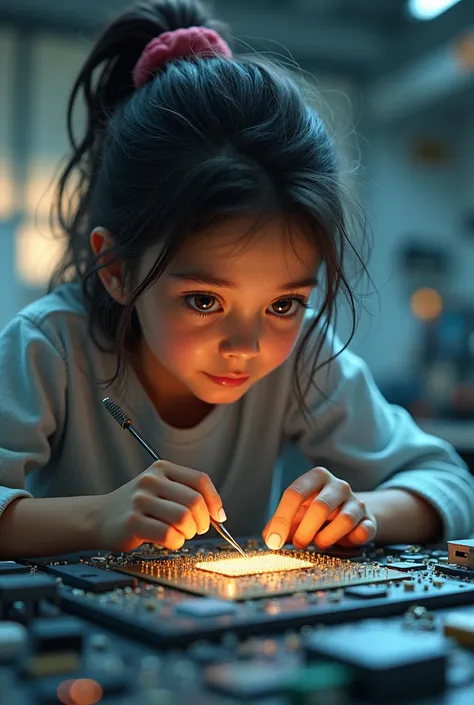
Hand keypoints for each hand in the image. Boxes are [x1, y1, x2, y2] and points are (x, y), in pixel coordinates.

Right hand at [96, 460, 224, 551]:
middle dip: (202, 521)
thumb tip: (217, 514)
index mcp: (161, 468)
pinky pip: (168, 535)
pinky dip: (176, 542)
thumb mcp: (160, 489)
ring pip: (183, 518)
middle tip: (196, 529)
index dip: (214, 500)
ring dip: (189, 533)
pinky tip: (170, 541)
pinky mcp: (132, 522)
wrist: (98, 517)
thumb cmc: (136, 507)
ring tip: (181, 534)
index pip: (200, 480)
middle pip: (194, 501)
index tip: (218, 516)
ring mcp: (140, 500)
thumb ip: (186, 494)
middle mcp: (151, 480)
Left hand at [263, 467, 376, 549]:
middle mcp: (338, 485)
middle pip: (320, 507)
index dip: (282, 518)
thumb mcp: (297, 511)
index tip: (274, 540)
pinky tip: (344, 541)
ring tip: (319, 542)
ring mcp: (356, 501)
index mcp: (316, 477)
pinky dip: (352, 540)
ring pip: (344, 520)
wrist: (353, 513)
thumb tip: (268, 536)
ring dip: (327, 538)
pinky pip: (363, 531)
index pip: (295, 493)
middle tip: (298, 544)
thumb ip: (280, 522)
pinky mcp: (370, 519)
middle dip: (305, 530)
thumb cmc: (318, 511)